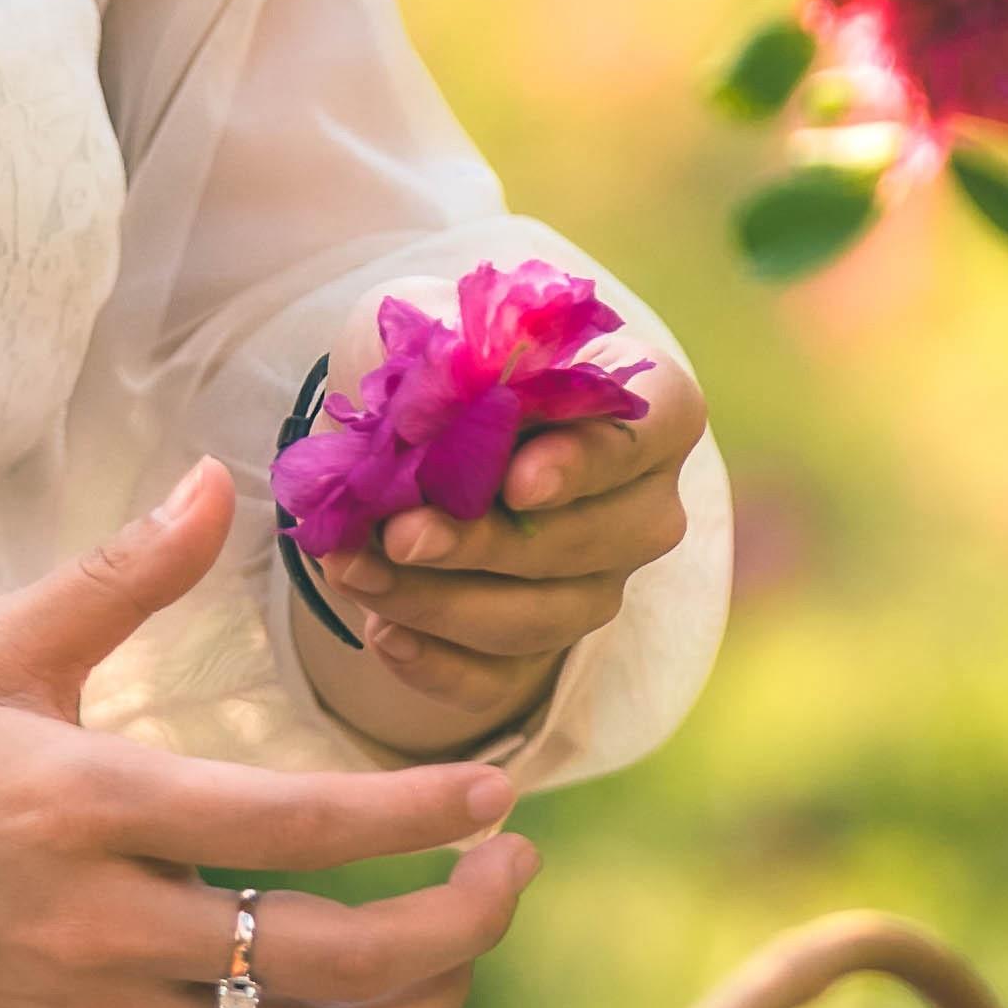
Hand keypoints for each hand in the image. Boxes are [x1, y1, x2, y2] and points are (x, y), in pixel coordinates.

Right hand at [0, 458, 535, 1007]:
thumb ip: (121, 575)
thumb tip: (219, 479)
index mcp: (88, 809)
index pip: (303, 829)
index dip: (422, 818)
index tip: (502, 792)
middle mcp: (102, 932)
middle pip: (337, 958)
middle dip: (460, 923)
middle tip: (512, 870)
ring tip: (465, 951)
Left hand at [291, 329, 708, 736]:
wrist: (429, 431)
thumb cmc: (454, 365)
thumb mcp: (445, 327)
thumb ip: (453, 353)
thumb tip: (436, 399)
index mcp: (649, 409)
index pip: (654, 427)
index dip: (588, 460)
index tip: (517, 482)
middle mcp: (645, 507)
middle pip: (589, 541)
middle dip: (483, 545)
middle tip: (398, 535)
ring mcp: (601, 585)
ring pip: (542, 618)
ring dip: (440, 601)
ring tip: (353, 571)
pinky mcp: (545, 648)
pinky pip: (503, 679)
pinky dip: (438, 663)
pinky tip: (383, 631)